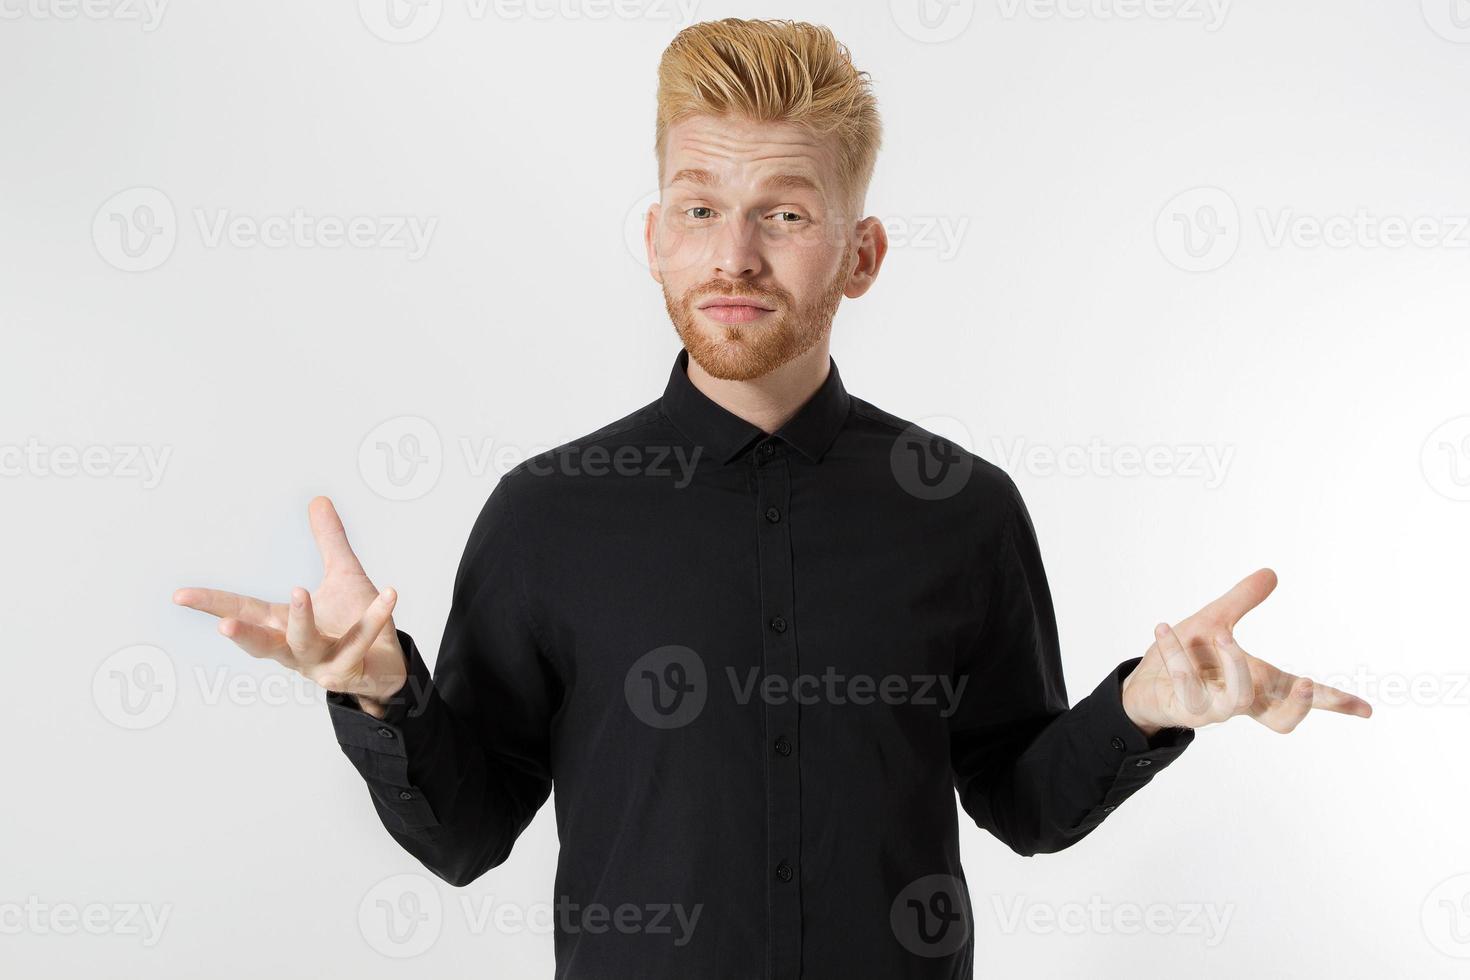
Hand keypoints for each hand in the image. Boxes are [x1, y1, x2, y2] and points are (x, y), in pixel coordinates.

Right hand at [173, 496, 407, 717]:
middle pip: (262, 643)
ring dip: (301, 619)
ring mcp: (320, 664)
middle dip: (244, 634)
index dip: (212, 604)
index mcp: (283, 626)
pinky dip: (373, 618)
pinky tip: (388, 594)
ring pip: (305, 645)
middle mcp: (295, 650)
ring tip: (300, 591)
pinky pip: (360, 642)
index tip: (180, 596)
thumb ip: (329, 541)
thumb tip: (318, 500)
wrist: (388, 663)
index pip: (243, 611)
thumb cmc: (356, 622)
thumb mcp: (342, 575)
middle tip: (224, 623)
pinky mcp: (349, 671)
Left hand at [1120, 568, 1371, 736]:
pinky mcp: (1183, 709)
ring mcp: (1213, 709)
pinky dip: (1176, 652)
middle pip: (1282, 719)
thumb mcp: (1213, 621)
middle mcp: (1240, 700)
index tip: (1367, 710)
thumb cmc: (1187, 656)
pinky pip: (1185, 684)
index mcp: (1258, 682)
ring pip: (1238, 700)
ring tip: (1220, 632)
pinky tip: (1163, 628)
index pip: (1302, 695)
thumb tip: (1272, 573)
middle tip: (1306, 681)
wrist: (1142, 683)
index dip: (1335, 702)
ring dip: (1234, 664)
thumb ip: (1241, 601)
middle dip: (1299, 704)